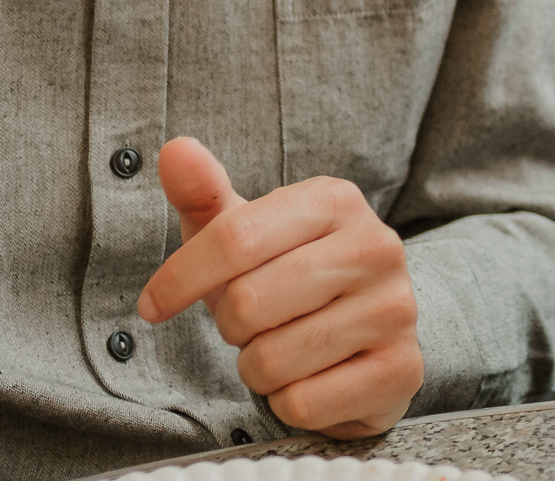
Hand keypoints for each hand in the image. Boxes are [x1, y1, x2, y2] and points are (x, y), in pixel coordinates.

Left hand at [137, 137, 422, 436]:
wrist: (372, 326)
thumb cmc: (290, 273)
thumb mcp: (246, 230)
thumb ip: (205, 192)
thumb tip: (174, 150)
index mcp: (335, 200)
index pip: (234, 237)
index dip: (180, 278)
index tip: (153, 304)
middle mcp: (376, 247)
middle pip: (248, 303)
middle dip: (230, 325)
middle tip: (249, 323)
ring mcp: (395, 310)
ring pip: (271, 360)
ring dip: (256, 369)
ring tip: (281, 348)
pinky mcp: (401, 370)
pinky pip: (303, 403)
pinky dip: (288, 402)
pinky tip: (310, 377)